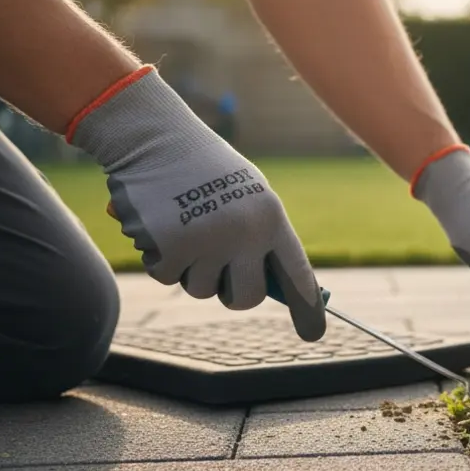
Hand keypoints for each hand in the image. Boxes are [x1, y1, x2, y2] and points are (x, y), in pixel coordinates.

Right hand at [70, 67, 326, 340]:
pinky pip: (166, 276)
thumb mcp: (247, 196)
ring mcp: (207, 242)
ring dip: (189, 268)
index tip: (314, 334)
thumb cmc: (205, 167)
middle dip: (231, 294)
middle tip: (221, 274)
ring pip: (201, 289)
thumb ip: (261, 239)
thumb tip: (272, 289)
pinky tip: (160, 223)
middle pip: (245, 297)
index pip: (295, 273)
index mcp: (271, 219)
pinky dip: (159, 257)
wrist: (155, 136)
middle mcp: (245, 234)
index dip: (306, 307)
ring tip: (185, 226)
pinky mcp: (169, 247)